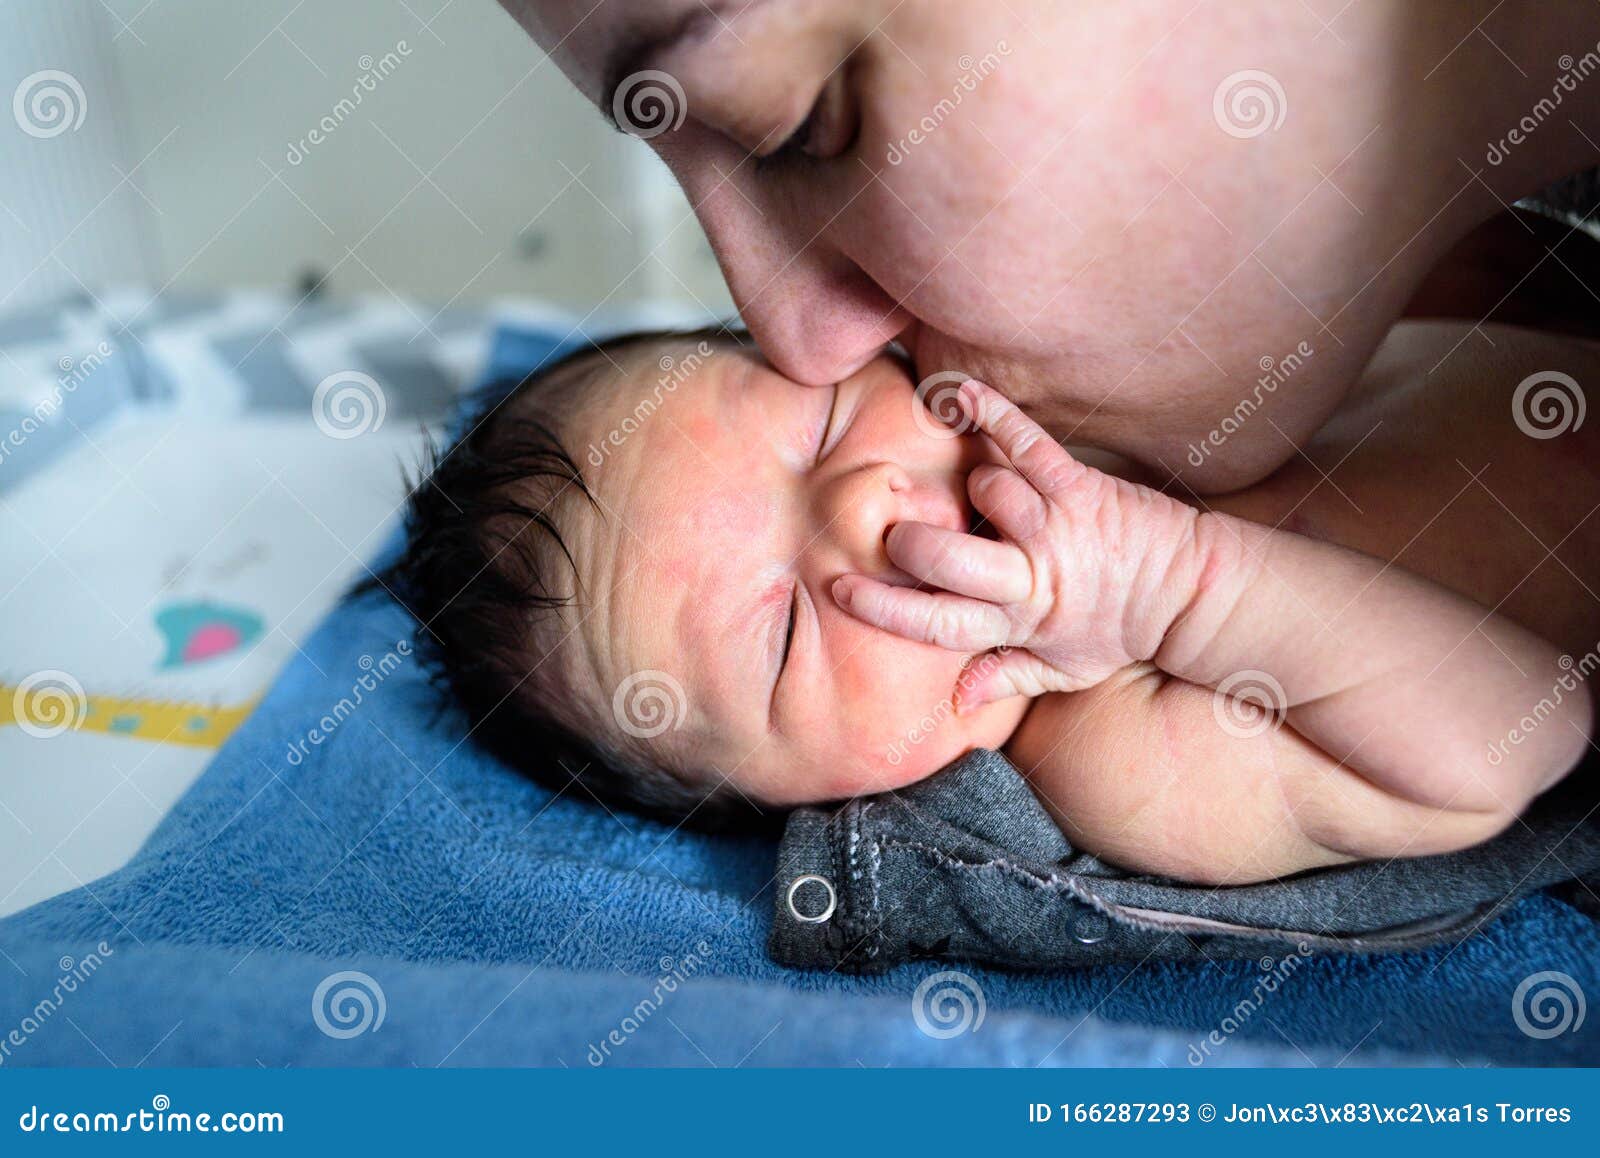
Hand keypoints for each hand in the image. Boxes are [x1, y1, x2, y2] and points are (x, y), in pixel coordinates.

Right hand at [832, 379, 1202, 709]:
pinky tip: (957, 394)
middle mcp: (1034, 578)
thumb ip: (1006, 678)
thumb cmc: (1121, 632)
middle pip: (948, 558)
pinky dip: (991, 412)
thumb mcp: (1065, 672)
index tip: (839, 587)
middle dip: (913, 542)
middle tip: (903, 536)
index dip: (881, 606)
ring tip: (976, 495)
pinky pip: (1026, 441)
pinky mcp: (1077, 485)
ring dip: (971, 486)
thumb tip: (953, 700)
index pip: (936, 623)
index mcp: (1021, 625)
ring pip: (985, 492)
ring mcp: (1055, 527)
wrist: (1191, 591)